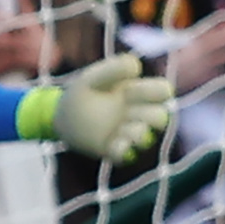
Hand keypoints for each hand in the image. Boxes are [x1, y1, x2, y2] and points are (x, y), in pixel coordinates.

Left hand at [32, 52, 175, 162]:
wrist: (61, 115)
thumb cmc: (82, 91)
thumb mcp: (92, 76)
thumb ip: (113, 68)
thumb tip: (137, 67)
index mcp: (137, 92)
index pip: (163, 91)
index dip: (157, 91)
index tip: (131, 89)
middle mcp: (136, 114)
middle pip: (161, 118)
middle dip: (153, 117)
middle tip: (130, 112)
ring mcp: (125, 133)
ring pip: (147, 139)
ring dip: (139, 134)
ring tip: (122, 129)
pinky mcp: (112, 150)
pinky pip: (127, 156)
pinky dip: (124, 150)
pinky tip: (112, 142)